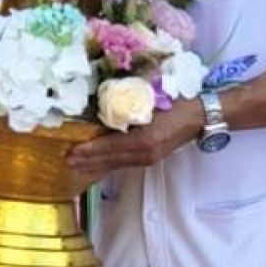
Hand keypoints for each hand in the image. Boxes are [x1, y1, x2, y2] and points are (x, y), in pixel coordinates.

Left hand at [68, 96, 204, 179]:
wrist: (199, 117)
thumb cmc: (177, 103)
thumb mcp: (150, 100)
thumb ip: (127, 106)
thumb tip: (103, 106)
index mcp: (143, 139)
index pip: (109, 147)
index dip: (89, 150)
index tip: (71, 151)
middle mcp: (144, 153)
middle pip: (109, 160)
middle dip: (87, 161)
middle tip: (66, 161)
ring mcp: (148, 158)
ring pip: (115, 164)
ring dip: (95, 165)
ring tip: (77, 165)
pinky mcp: (150, 159)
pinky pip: (124, 164)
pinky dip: (108, 164)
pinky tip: (98, 165)